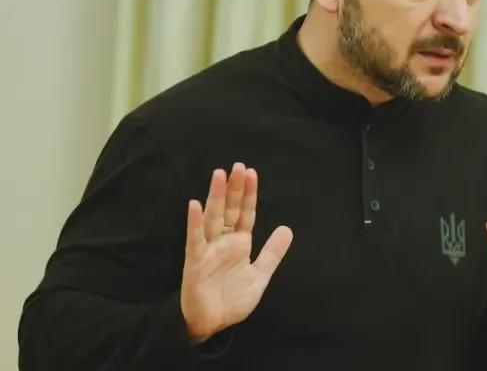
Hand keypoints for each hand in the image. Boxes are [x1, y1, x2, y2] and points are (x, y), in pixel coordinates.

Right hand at [181, 162, 292, 342]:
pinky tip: (194, 205)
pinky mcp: (195, 263)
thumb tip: (287, 229)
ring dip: (215, 196)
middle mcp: (223, 242)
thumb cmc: (231, 300)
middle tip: (238, 166)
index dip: (249, 194)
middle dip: (234, 188)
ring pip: (213, 218)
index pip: (246, 213)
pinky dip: (194, 223)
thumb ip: (272, 253)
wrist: (213, 325)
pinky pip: (195, 240)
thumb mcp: (259, 275)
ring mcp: (208, 250)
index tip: (252, 172)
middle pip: (230, 210)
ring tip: (219, 175)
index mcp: (238, 244)